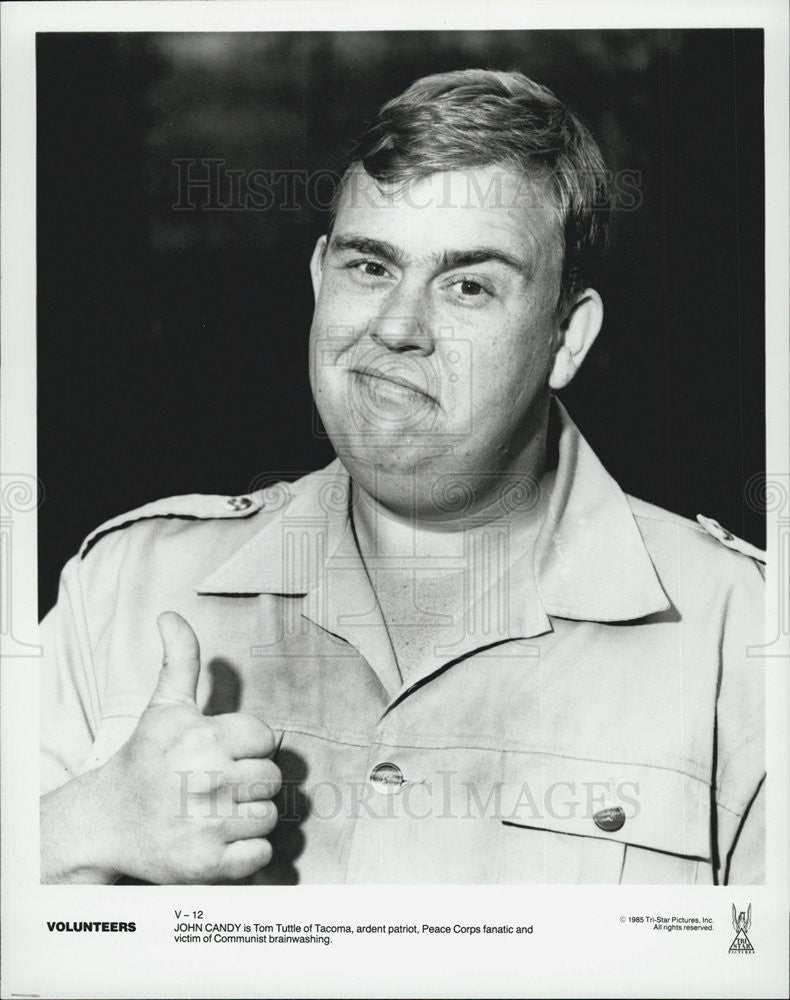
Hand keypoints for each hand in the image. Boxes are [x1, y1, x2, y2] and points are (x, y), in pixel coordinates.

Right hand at [44, 612, 279, 883]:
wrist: (108, 820)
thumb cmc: (145, 759)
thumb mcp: (164, 706)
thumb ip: (180, 659)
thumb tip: (171, 615)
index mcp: (206, 738)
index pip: (266, 737)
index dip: (248, 745)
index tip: (224, 753)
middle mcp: (210, 779)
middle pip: (272, 777)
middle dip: (251, 780)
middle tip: (220, 783)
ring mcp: (210, 824)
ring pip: (270, 815)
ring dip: (250, 815)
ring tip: (219, 809)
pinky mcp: (209, 864)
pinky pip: (261, 854)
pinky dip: (248, 852)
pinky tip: (221, 837)